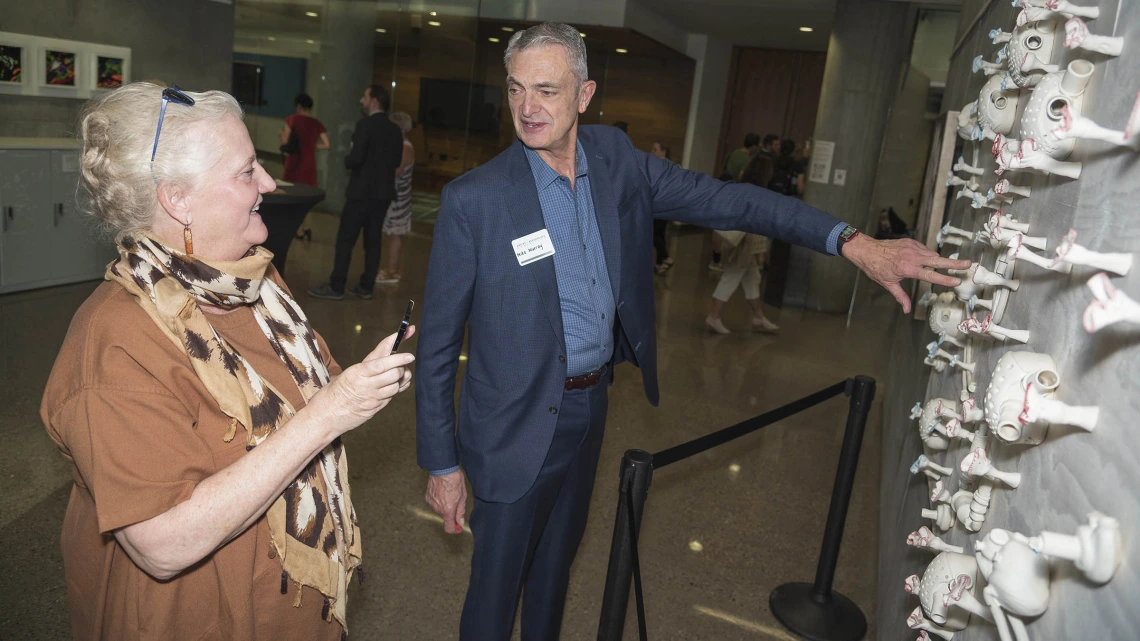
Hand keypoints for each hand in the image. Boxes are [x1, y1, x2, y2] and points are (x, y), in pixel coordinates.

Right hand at [307, 326, 415, 436]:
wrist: (324, 417)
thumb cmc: (334, 391)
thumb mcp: (349, 372)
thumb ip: (370, 362)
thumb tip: (390, 345)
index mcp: (356, 373)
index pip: (382, 363)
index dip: (398, 358)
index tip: (409, 355)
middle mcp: (366, 386)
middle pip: (394, 374)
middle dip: (400, 367)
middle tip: (399, 364)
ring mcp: (372, 400)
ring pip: (395, 387)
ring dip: (400, 379)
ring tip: (395, 375)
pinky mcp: (375, 410)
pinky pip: (391, 397)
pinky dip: (394, 390)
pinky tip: (391, 386)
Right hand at [425, 469, 467, 534]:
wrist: (442, 469)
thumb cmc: (455, 481)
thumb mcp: (462, 496)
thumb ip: (460, 511)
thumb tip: (460, 522)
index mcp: (448, 510)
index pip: (448, 528)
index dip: (454, 529)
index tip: (458, 527)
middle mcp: (437, 509)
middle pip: (445, 517)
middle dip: (451, 513)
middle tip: (456, 502)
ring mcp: (431, 503)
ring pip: (439, 510)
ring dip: (444, 506)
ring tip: (449, 494)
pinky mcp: (427, 497)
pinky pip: (434, 503)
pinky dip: (438, 501)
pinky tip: (442, 492)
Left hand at [841, 235, 969, 312]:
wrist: (866, 249)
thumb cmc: (875, 267)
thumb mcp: (888, 284)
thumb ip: (900, 296)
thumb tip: (907, 310)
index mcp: (908, 268)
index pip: (930, 275)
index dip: (944, 279)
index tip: (957, 281)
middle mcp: (912, 256)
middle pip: (938, 260)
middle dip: (954, 263)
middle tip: (968, 264)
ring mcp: (912, 247)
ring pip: (932, 254)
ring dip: (938, 261)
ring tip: (945, 265)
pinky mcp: (910, 241)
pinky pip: (924, 249)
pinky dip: (927, 255)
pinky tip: (923, 260)